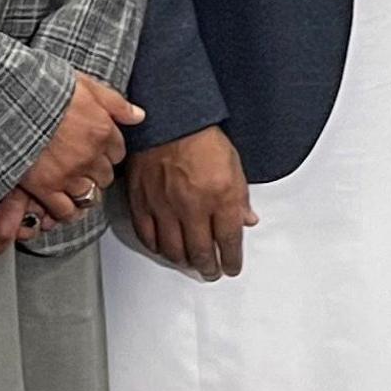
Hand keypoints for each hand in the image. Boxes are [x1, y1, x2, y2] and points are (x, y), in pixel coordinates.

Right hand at [18, 73, 143, 221]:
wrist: (8, 101)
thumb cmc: (44, 88)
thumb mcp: (85, 84)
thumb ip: (115, 103)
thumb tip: (139, 116)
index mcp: (102, 130)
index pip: (118, 152)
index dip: (106, 152)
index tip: (97, 151)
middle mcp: (90, 156)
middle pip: (105, 175)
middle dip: (96, 172)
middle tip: (82, 167)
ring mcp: (69, 174)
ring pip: (89, 194)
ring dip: (84, 191)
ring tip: (74, 187)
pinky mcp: (46, 187)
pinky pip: (65, 210)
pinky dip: (66, 211)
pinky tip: (63, 206)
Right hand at [126, 126, 256, 279]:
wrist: (169, 118)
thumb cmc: (202, 137)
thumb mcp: (234, 165)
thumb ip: (241, 197)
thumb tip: (247, 220)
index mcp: (222, 197)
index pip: (230, 241)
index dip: (232, 260)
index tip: (232, 266)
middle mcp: (194, 206)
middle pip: (202, 252)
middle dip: (209, 268)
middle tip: (212, 272)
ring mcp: (166, 206)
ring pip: (174, 250)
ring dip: (184, 262)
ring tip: (190, 263)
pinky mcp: (143, 202)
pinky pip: (149, 236)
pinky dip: (158, 247)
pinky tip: (164, 248)